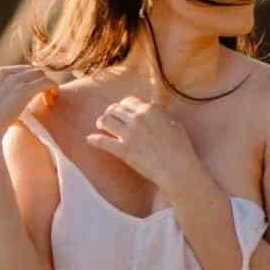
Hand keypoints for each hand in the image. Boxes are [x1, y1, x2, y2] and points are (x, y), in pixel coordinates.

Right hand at [0, 64, 59, 146]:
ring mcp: (13, 80)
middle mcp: (1, 72)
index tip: (30, 94)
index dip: (26, 81)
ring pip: (39, 74)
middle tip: (43, 96)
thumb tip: (8, 103)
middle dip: (37, 81)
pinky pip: (46, 82)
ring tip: (49, 99)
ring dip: (46, 84)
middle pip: (28, 69)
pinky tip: (53, 99)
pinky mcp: (24, 89)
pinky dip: (53, 88)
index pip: (15, 71)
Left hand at [85, 96, 200, 195]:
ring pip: (106, 121)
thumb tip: (153, 106)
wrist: (177, 168)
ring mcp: (129, 134)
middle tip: (108, 117)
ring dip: (101, 121)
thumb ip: (160, 113)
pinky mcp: (123, 151)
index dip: (123, 105)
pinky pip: (103, 142)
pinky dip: (94, 140)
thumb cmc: (180, 147)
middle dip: (110, 112)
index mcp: (149, 110)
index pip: (128, 101)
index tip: (121, 110)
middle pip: (115, 109)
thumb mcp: (173, 123)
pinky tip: (89, 140)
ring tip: (100, 125)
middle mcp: (137, 119)